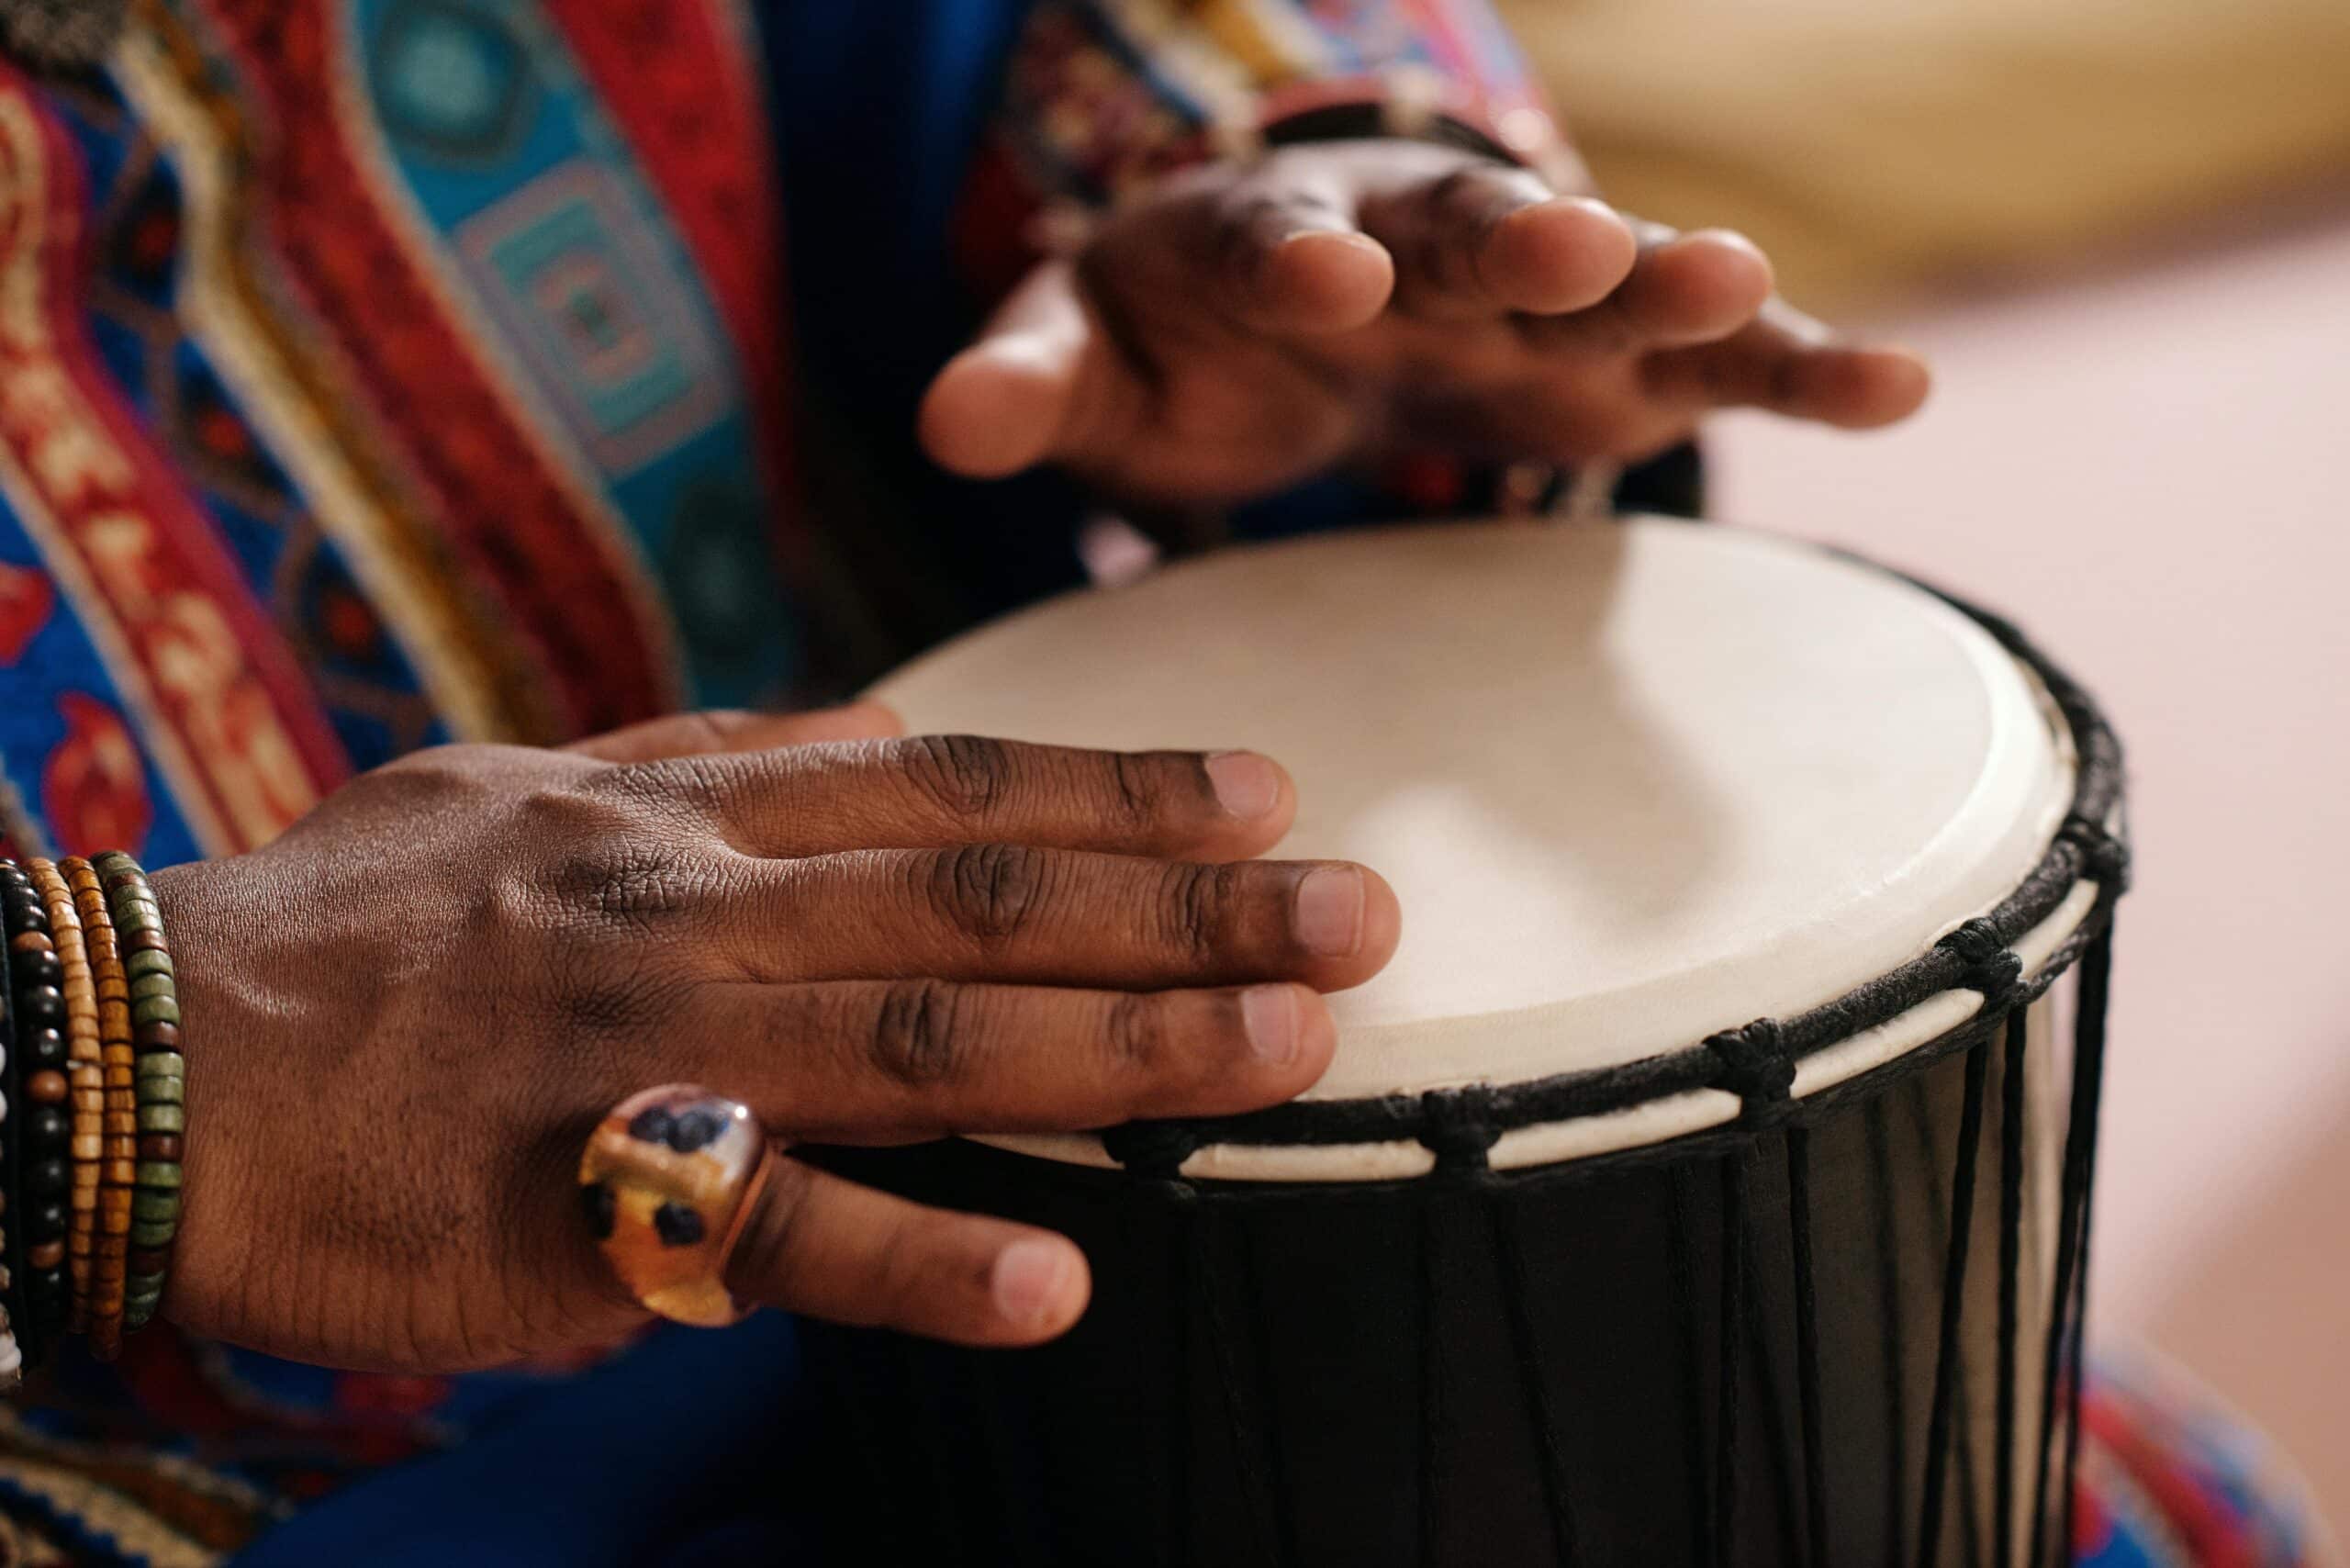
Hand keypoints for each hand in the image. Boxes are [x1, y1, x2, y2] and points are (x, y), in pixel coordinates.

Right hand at [156, 705, 1398, 1369]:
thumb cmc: (347, 927)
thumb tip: (873, 735)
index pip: (942, 781)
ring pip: (917, 1041)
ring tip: (1290, 1053)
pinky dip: (918, 1263)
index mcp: (676, 810)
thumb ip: (709, 764)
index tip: (1265, 786)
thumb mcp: (526, 787)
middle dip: (1184, 908)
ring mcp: (633, 1049)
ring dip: (1117, 1054)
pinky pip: (766, 1235)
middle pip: (976, 899)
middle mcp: (682, 904)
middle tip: (1365, 913)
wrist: (136, 1050)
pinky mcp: (564, 1205)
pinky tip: (1056, 1292)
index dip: (1115, 784)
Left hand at [920, 140, 1928, 503]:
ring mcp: (1519, 291)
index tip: (1325, 278)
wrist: (1280, 309)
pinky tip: (1893, 391)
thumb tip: (944, 421)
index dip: (1296, 253)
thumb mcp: (1076, 357)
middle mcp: (1406, 240)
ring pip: (1608, 278)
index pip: (1276, 233)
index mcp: (1259, 232)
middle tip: (1569, 250)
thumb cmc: (1164, 341)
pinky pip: (1705, 353)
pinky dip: (1791, 366)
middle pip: (1468, 231)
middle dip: (1517, 241)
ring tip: (1757, 296)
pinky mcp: (1603, 350)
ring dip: (1673, 285)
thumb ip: (1021, 380)